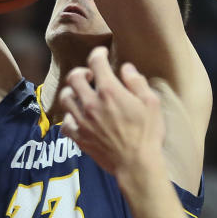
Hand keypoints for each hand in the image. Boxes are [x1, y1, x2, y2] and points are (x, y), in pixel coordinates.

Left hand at [59, 47, 165, 177]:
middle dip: (82, 71)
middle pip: (74, 77)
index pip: (96, 62)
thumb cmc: (147, 133)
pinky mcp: (80, 138)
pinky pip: (65, 123)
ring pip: (65, 98)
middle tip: (91, 75)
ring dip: (73, 92)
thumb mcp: (151, 103)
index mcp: (110, 92)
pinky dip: (70, 117)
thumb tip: (126, 68)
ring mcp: (83, 121)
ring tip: (84, 94)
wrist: (136, 164)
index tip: (102, 54)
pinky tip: (79, 117)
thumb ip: (136, 82)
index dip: (98, 53)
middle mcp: (91, 103)